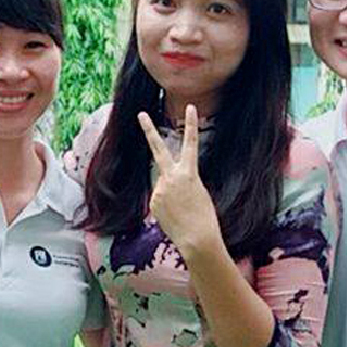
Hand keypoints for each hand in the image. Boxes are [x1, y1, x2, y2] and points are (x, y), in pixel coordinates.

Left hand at [137, 105, 223, 262]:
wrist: (197, 238)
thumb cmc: (205, 217)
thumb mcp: (199, 192)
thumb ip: (182, 182)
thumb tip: (167, 184)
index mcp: (189, 173)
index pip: (191, 144)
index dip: (191, 125)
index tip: (191, 107)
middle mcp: (171, 177)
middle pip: (158, 149)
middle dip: (150, 130)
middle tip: (142, 114)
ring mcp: (159, 189)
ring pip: (163, 185)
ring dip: (171, 195)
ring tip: (182, 210)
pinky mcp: (153, 201)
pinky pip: (160, 199)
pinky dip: (167, 206)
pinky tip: (174, 216)